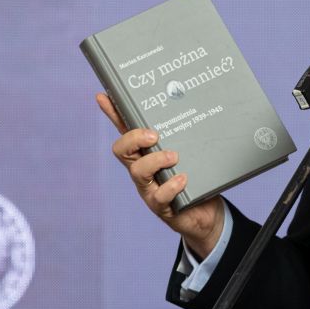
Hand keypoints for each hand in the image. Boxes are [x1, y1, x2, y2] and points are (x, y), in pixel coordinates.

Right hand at [98, 92, 224, 256]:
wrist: (206, 212)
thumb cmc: (195, 176)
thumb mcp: (188, 151)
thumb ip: (181, 134)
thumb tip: (185, 101)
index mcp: (145, 152)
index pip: (124, 129)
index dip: (112, 114)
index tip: (103, 96)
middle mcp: (142, 169)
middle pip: (121, 150)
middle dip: (133, 139)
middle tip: (154, 135)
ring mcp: (149, 188)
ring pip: (137, 172)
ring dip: (154, 161)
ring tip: (174, 157)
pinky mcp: (161, 206)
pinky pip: (159, 196)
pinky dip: (170, 186)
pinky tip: (183, 179)